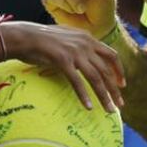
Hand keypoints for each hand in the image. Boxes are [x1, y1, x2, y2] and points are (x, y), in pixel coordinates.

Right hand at [4, 22, 124, 110]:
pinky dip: (84, 95)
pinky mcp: (63, 61)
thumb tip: (87, 57)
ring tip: (110, 110)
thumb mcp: (67, 37)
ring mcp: (75, 52)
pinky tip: (88, 107)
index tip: (122, 85)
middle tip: (120, 105)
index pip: (111, 55)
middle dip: (115, 89)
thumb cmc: (42, 39)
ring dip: (104, 96)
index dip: (119, 71)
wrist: (24, 36)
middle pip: (106, 70)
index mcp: (88, 38)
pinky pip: (77, 82)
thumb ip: (80, 45)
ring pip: (96, 78)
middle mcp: (85, 44)